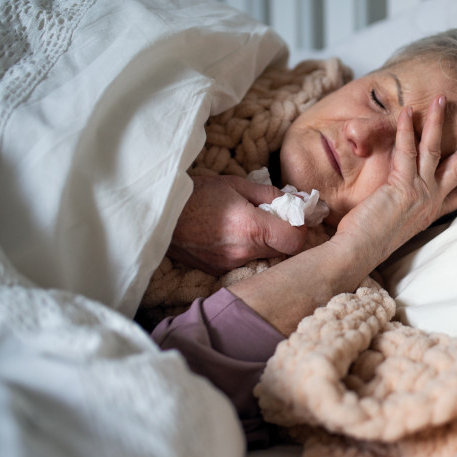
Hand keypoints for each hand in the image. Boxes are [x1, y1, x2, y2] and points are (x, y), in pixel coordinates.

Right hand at [167, 174, 305, 274]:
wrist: (156, 211)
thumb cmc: (196, 193)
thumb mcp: (236, 185)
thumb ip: (272, 195)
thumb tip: (300, 200)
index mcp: (251, 228)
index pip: (296, 241)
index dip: (300, 227)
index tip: (293, 215)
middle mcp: (243, 252)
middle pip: (282, 251)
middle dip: (283, 233)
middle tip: (271, 215)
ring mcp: (229, 265)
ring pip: (263, 257)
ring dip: (263, 242)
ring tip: (245, 223)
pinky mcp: (216, 271)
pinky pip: (244, 261)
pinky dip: (245, 249)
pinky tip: (229, 233)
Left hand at [332, 95, 456, 266]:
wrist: (358, 253)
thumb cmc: (371, 241)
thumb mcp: (398, 221)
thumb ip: (406, 205)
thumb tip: (400, 193)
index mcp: (433, 212)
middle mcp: (432, 201)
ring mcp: (420, 193)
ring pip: (435, 150)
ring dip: (439, 122)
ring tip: (443, 98)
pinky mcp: (402, 187)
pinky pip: (407, 151)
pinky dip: (407, 129)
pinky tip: (408, 111)